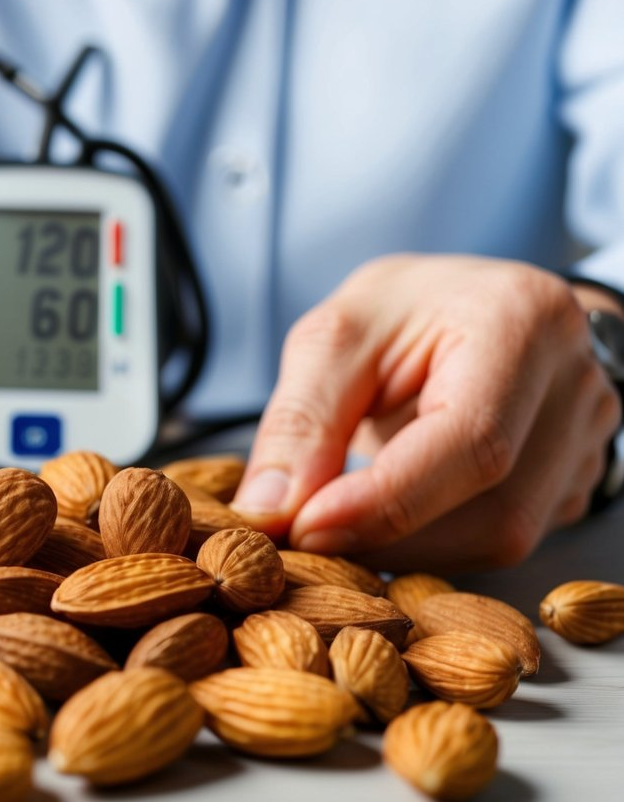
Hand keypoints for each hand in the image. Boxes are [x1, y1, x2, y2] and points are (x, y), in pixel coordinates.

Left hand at [230, 254, 620, 571]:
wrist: (471, 309)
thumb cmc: (405, 313)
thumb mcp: (337, 337)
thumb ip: (303, 419)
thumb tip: (270, 510)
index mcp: (523, 321)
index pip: (473, 441)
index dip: (385, 501)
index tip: (306, 528)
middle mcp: (578, 385)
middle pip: (496, 509)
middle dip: (387, 536)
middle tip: (303, 536)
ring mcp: (588, 440)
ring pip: (502, 540)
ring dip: (405, 550)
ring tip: (336, 522)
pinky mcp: (574, 482)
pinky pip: (502, 540)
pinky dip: (431, 544)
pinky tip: (384, 519)